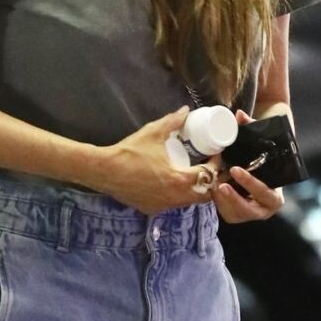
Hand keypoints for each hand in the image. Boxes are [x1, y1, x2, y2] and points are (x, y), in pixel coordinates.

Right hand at [95, 107, 220, 214]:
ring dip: (194, 190)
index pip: (209, 176)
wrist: (104, 171)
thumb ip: (172, 121)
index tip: (214, 155)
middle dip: (210, 182)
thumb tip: (186, 110)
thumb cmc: (129, 152)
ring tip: (192, 173)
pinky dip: (176, 195)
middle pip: (205, 195)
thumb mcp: (153, 133)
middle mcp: (175, 198)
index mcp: (179, 179)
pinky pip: (171, 204)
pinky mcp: (152, 209)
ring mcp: (163, 206)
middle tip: (207, 167)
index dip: (216, 164)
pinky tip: (171, 183)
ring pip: (188, 202)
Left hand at [215, 110, 283, 225]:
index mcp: (276, 194)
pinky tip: (213, 188)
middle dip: (233, 199)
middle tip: (220, 185)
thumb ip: (251, 126)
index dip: (250, 184)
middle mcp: (266, 208)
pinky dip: (219, 202)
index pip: (266, 193)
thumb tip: (239, 115)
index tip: (235, 169)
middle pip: (249, 211)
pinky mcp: (238, 214)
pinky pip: (227, 213)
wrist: (260, 164)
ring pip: (235, 214)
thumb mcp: (260, 140)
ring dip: (223, 201)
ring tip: (214, 183)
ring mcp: (251, 214)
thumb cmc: (262, 151)